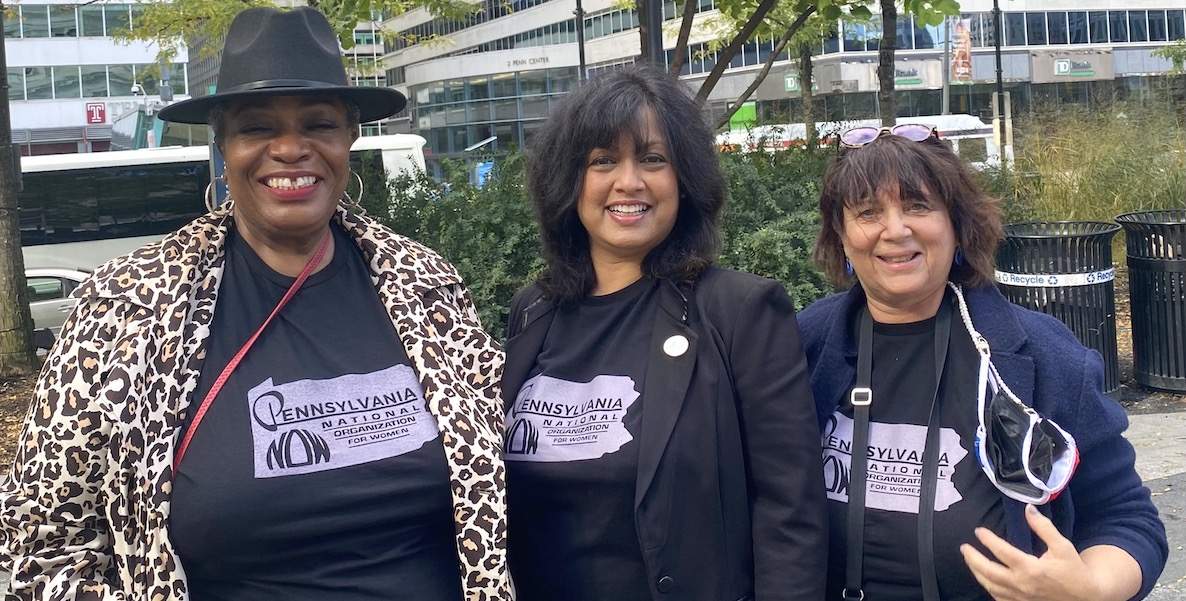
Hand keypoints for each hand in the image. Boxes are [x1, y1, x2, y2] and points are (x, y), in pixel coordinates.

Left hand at [959, 504, 1101, 600]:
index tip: (978, 531)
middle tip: (963, 547)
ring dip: (976, 573)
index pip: (1001, 551)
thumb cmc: (1074, 571)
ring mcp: (1020, 598)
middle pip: (988, 571)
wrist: (1087, 598)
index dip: (988, 540)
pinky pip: (998, 598)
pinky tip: (984, 580)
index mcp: (1030, 568)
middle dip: (972, 558)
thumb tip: (1028, 509)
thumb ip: (1043, 527)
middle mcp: (1021, 584)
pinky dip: (988, 588)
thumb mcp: (1062, 546)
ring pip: (990, 586)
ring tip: (969, 561)